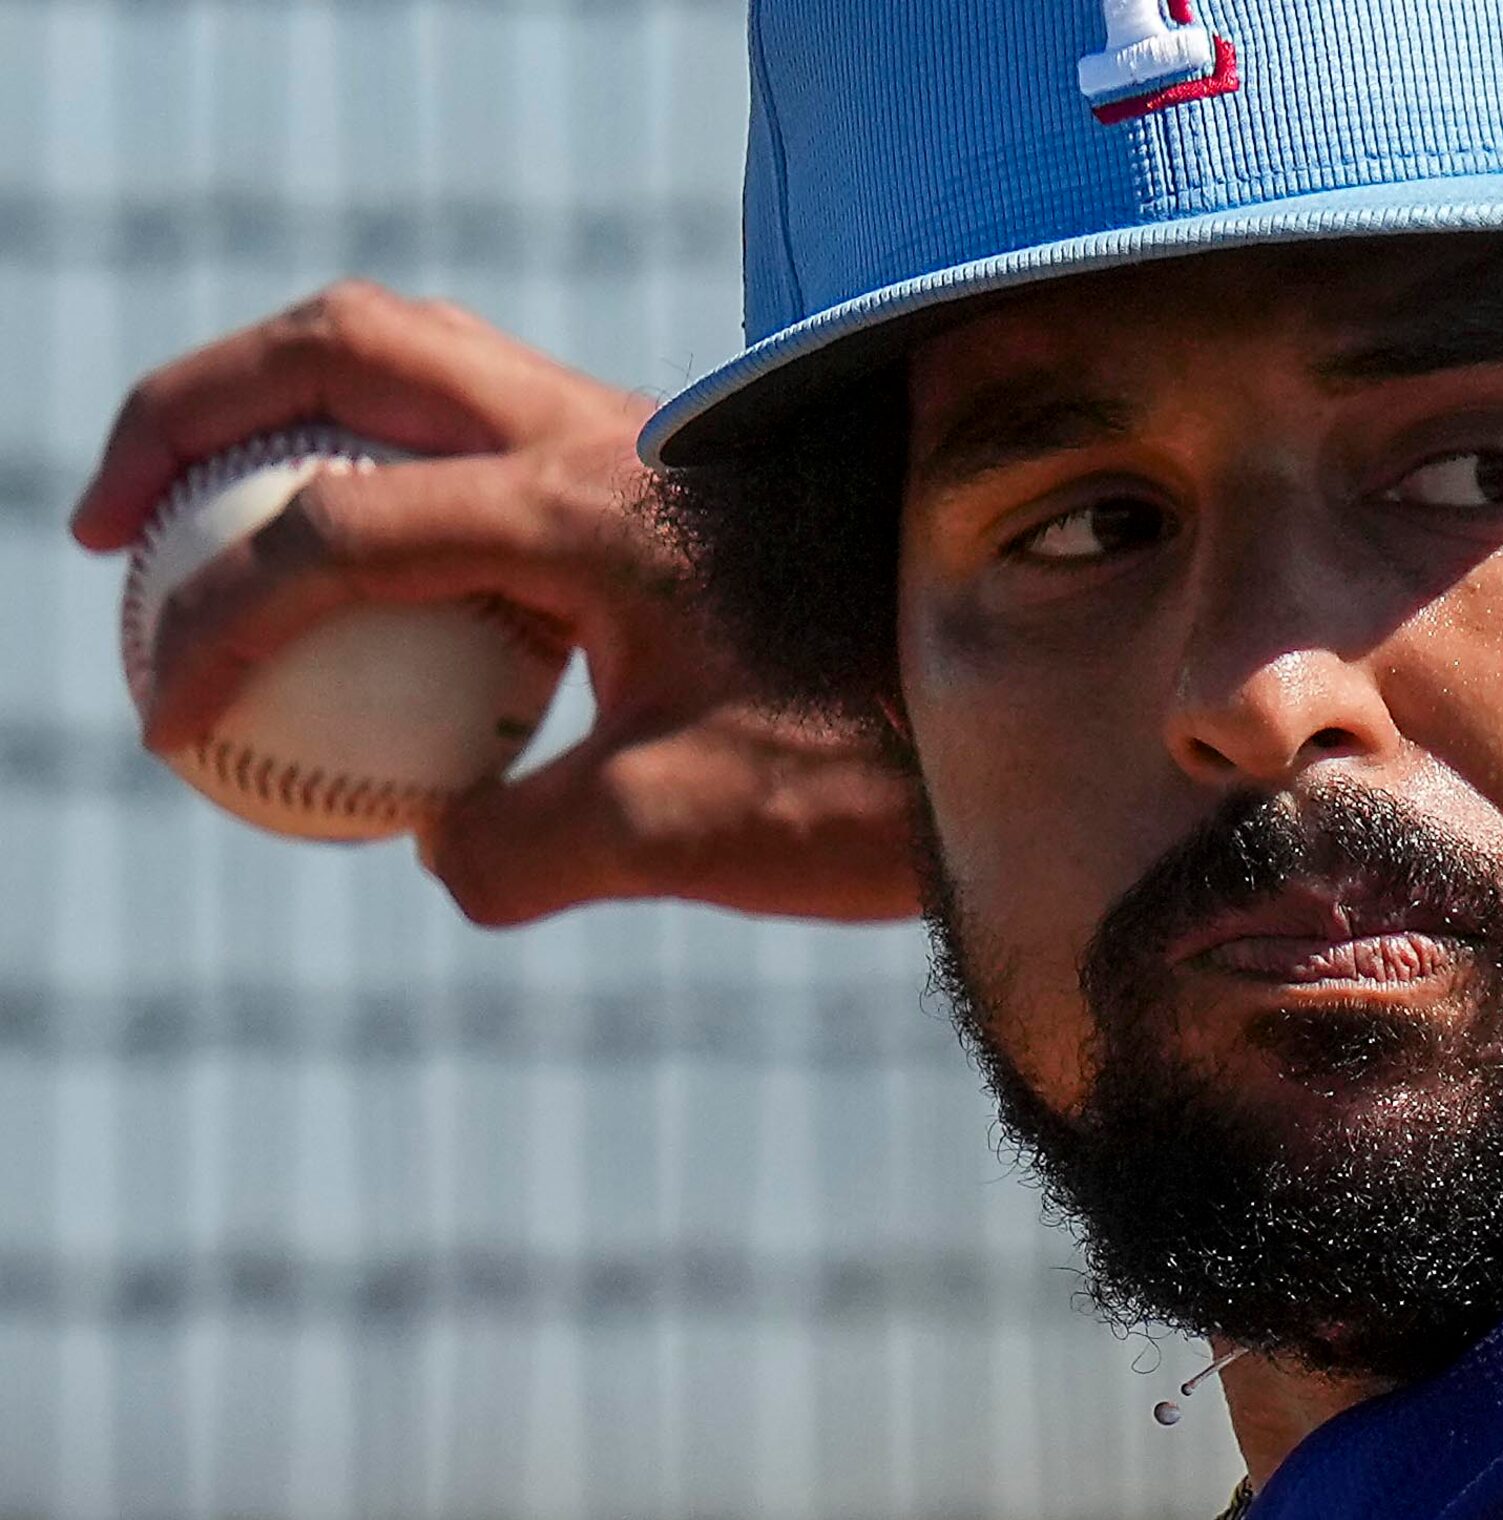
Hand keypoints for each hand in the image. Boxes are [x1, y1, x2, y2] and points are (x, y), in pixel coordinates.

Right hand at [69, 280, 922, 926]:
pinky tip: (397, 606)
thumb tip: (439, 850)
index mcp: (582, 508)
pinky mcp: (678, 490)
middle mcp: (607, 439)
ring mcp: (647, 448)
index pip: (330, 528)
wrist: (1047, 721)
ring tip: (222, 533)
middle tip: (112, 521)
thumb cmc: (884, 769)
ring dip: (299, 425)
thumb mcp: (679, 836)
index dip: (215, 626)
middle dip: (196, 410)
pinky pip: (495, 444)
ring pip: (427, 366)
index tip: (172, 725)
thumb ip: (520, 847)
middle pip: (349, 344)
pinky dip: (400, 486)